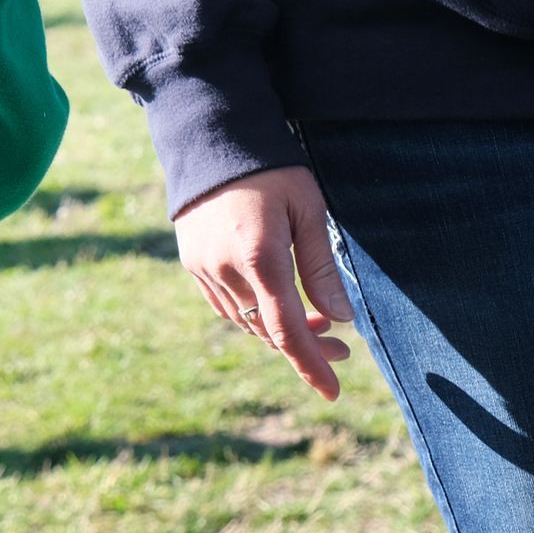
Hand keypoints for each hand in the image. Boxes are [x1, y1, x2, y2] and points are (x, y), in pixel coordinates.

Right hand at [173, 166, 354, 400]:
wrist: (211, 141)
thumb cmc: (271, 170)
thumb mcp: (309, 210)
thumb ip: (321, 266)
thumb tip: (340, 318)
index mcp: (259, 256)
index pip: (287, 330)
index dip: (311, 365)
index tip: (333, 391)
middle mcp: (225, 269)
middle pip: (267, 331)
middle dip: (305, 347)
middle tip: (341, 347)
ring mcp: (203, 268)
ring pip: (245, 321)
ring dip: (279, 331)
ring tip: (314, 323)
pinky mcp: (192, 262)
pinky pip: (224, 305)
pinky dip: (253, 315)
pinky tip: (274, 304)